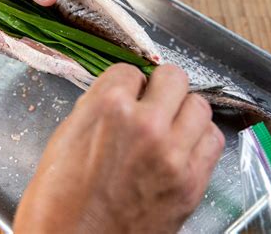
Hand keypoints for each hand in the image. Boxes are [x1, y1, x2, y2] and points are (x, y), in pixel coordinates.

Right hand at [14, 64, 224, 233]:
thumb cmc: (57, 201)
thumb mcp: (64, 140)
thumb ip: (96, 107)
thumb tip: (120, 92)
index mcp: (108, 109)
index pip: (130, 70)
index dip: (125, 84)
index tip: (124, 95)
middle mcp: (146, 125)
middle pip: (172, 76)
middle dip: (158, 87)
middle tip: (149, 103)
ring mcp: (174, 154)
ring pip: (199, 105)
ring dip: (182, 110)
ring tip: (168, 126)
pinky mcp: (193, 183)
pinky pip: (213, 141)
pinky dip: (199, 138)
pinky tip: (182, 147)